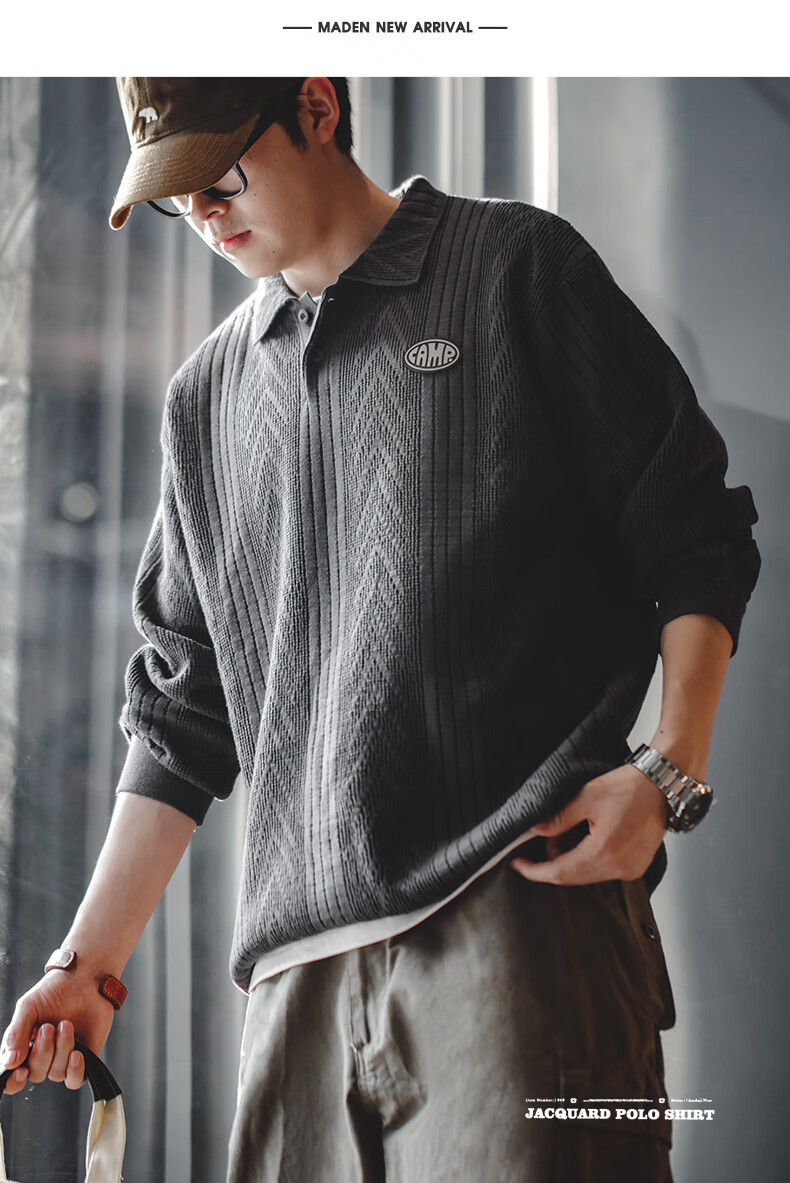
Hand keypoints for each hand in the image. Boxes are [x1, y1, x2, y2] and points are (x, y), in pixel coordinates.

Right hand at [1, 970, 115, 1095]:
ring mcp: (62, 1059)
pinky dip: (75, 1069)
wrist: (86, 979)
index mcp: (22, 1047)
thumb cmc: (56, 990)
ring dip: (62, 1049)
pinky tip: (77, 1053)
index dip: (13, 1082)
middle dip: (43, 1051)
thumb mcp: (28, 1007)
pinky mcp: (83, 1059)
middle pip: (35, 1074)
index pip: (11, 1078)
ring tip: (66, 1024)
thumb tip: (9, 1063)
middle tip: (49, 1026)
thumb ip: (15, 1034)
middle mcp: (41, 1056)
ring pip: (56, 1073)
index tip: (20, 1070)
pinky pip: (75, 1079)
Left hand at [510, 764, 668, 884]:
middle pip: (572, 877)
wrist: (663, 785)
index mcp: (604, 852)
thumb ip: (559, 818)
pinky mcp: (636, 867)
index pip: (560, 873)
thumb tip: (536, 831)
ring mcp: (630, 870)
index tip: (517, 865)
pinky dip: (589, 857)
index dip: (535, 871)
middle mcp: (619, 868)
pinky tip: (588, 835)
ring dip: (572, 857)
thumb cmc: (630, 787)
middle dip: (554, 859)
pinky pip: (603, 870)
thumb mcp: (587, 796)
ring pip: (587, 874)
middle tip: (550, 832)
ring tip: (572, 828)